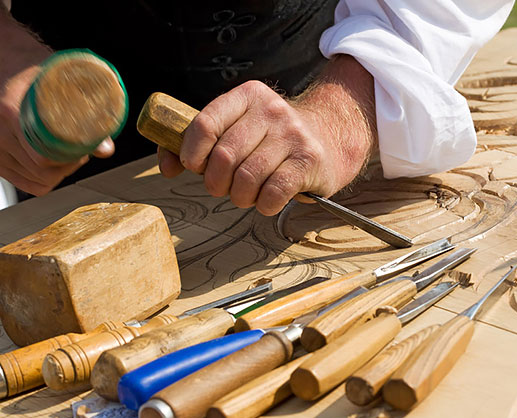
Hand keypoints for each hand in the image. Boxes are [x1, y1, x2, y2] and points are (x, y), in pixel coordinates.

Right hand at [0, 11, 113, 195]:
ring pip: (34, 179)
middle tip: (81, 152)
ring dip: (57, 173)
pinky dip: (43, 180)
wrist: (5, 59)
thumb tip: (106, 149)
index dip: (69, 160)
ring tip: (69, 155)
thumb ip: (86, 111)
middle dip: (67, 166)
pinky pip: (25, 182)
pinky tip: (55, 167)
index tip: (83, 150)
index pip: (42, 157)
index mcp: (9, 112)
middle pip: (40, 170)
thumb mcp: (60, 80)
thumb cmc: (34, 69)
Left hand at [158, 55, 376, 215]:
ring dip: (240, 197)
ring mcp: (293, 135)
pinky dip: (264, 205)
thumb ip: (201, 141)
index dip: (191, 153)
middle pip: (224, 157)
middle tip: (224, 188)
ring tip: (247, 195)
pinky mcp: (309, 161)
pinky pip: (273, 193)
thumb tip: (167, 166)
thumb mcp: (240, 126)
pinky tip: (268, 200)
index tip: (195, 167)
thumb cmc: (274, 139)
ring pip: (247, 179)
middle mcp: (271, 111)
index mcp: (248, 96)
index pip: (205, 124)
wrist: (331, 137)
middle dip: (216, 183)